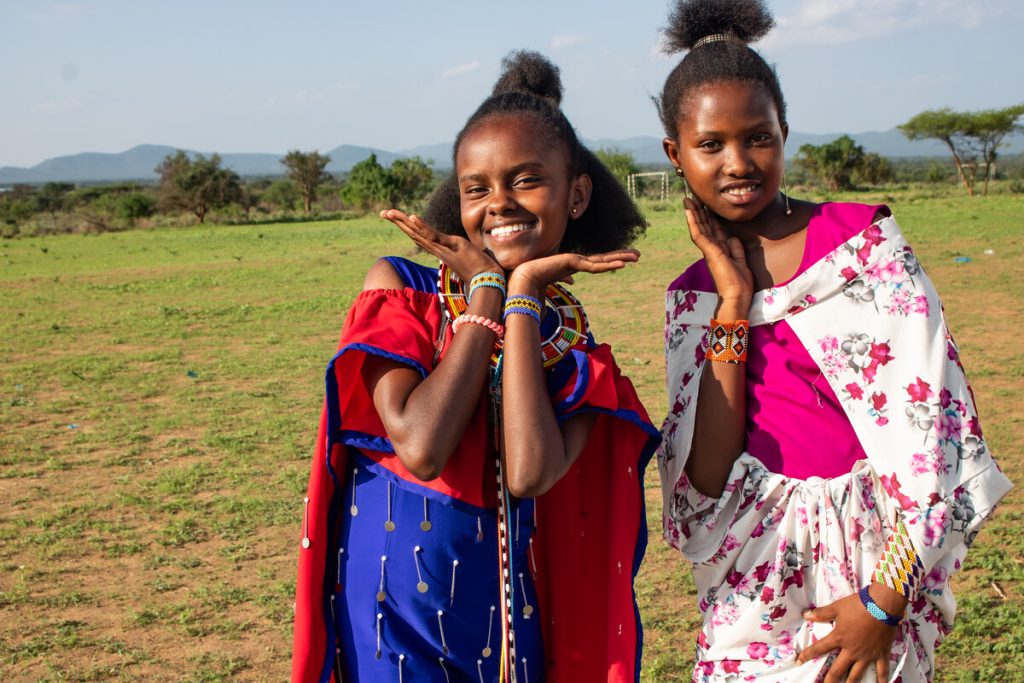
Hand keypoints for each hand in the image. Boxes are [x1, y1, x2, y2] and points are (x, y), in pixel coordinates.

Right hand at [381, 209, 499, 281]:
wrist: (488, 280)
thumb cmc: (480, 269)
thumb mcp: (465, 254)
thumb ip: (458, 249)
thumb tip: (459, 245)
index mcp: (440, 250)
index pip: (419, 237)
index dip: (406, 227)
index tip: (394, 219)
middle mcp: (438, 249)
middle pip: (413, 234)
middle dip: (398, 223)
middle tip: (383, 213)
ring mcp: (444, 248)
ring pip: (419, 234)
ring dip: (404, 223)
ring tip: (390, 213)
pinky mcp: (453, 246)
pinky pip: (435, 236)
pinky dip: (422, 227)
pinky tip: (411, 217)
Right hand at [508, 249, 639, 295]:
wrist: (522, 279)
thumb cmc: (535, 282)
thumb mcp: (555, 281)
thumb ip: (564, 279)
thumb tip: (572, 282)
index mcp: (574, 265)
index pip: (597, 263)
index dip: (610, 261)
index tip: (624, 261)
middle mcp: (576, 261)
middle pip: (604, 259)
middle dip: (621, 256)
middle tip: (637, 255)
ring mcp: (575, 260)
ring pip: (603, 260)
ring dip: (621, 258)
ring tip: (637, 257)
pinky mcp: (572, 262)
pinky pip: (595, 266)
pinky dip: (609, 265)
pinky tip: (623, 264)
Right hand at [683, 197, 752, 309]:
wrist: (737, 297)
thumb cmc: (740, 285)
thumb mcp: (741, 262)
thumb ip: (736, 249)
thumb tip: (732, 237)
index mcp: (720, 251)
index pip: (714, 230)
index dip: (710, 218)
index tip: (707, 206)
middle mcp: (712, 249)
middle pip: (705, 226)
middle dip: (699, 212)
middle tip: (692, 198)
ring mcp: (709, 250)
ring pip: (699, 227)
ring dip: (693, 213)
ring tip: (687, 200)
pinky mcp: (709, 252)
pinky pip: (698, 234)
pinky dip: (693, 222)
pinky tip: (689, 211)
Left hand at [797, 592, 898, 681]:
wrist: (882, 605)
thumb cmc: (858, 605)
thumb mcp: (837, 608)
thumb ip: (821, 613)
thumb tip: (805, 614)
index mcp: (839, 638)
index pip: (819, 648)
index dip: (807, 655)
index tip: (799, 662)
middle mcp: (851, 651)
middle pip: (837, 670)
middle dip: (829, 680)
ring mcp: (867, 655)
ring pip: (857, 674)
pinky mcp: (881, 654)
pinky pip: (882, 670)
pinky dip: (882, 680)